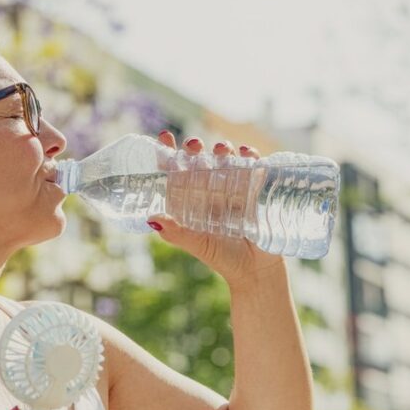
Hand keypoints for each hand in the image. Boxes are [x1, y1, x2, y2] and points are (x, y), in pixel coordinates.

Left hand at [147, 131, 285, 285]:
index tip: (165, 136)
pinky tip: (247, 152)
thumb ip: (176, 233)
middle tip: (195, 145)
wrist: (257, 272)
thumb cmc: (223, 259)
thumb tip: (151, 218)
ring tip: (222, 149)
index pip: (177, 173)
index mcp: (191, 203)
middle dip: (196, 149)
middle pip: (200, 162)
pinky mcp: (254, 191)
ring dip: (222, 149)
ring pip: (225, 161)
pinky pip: (251, 168)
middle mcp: (209, 193)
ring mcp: (233, 190)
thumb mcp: (198, 244)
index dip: (169, 154)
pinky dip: (249, 157)